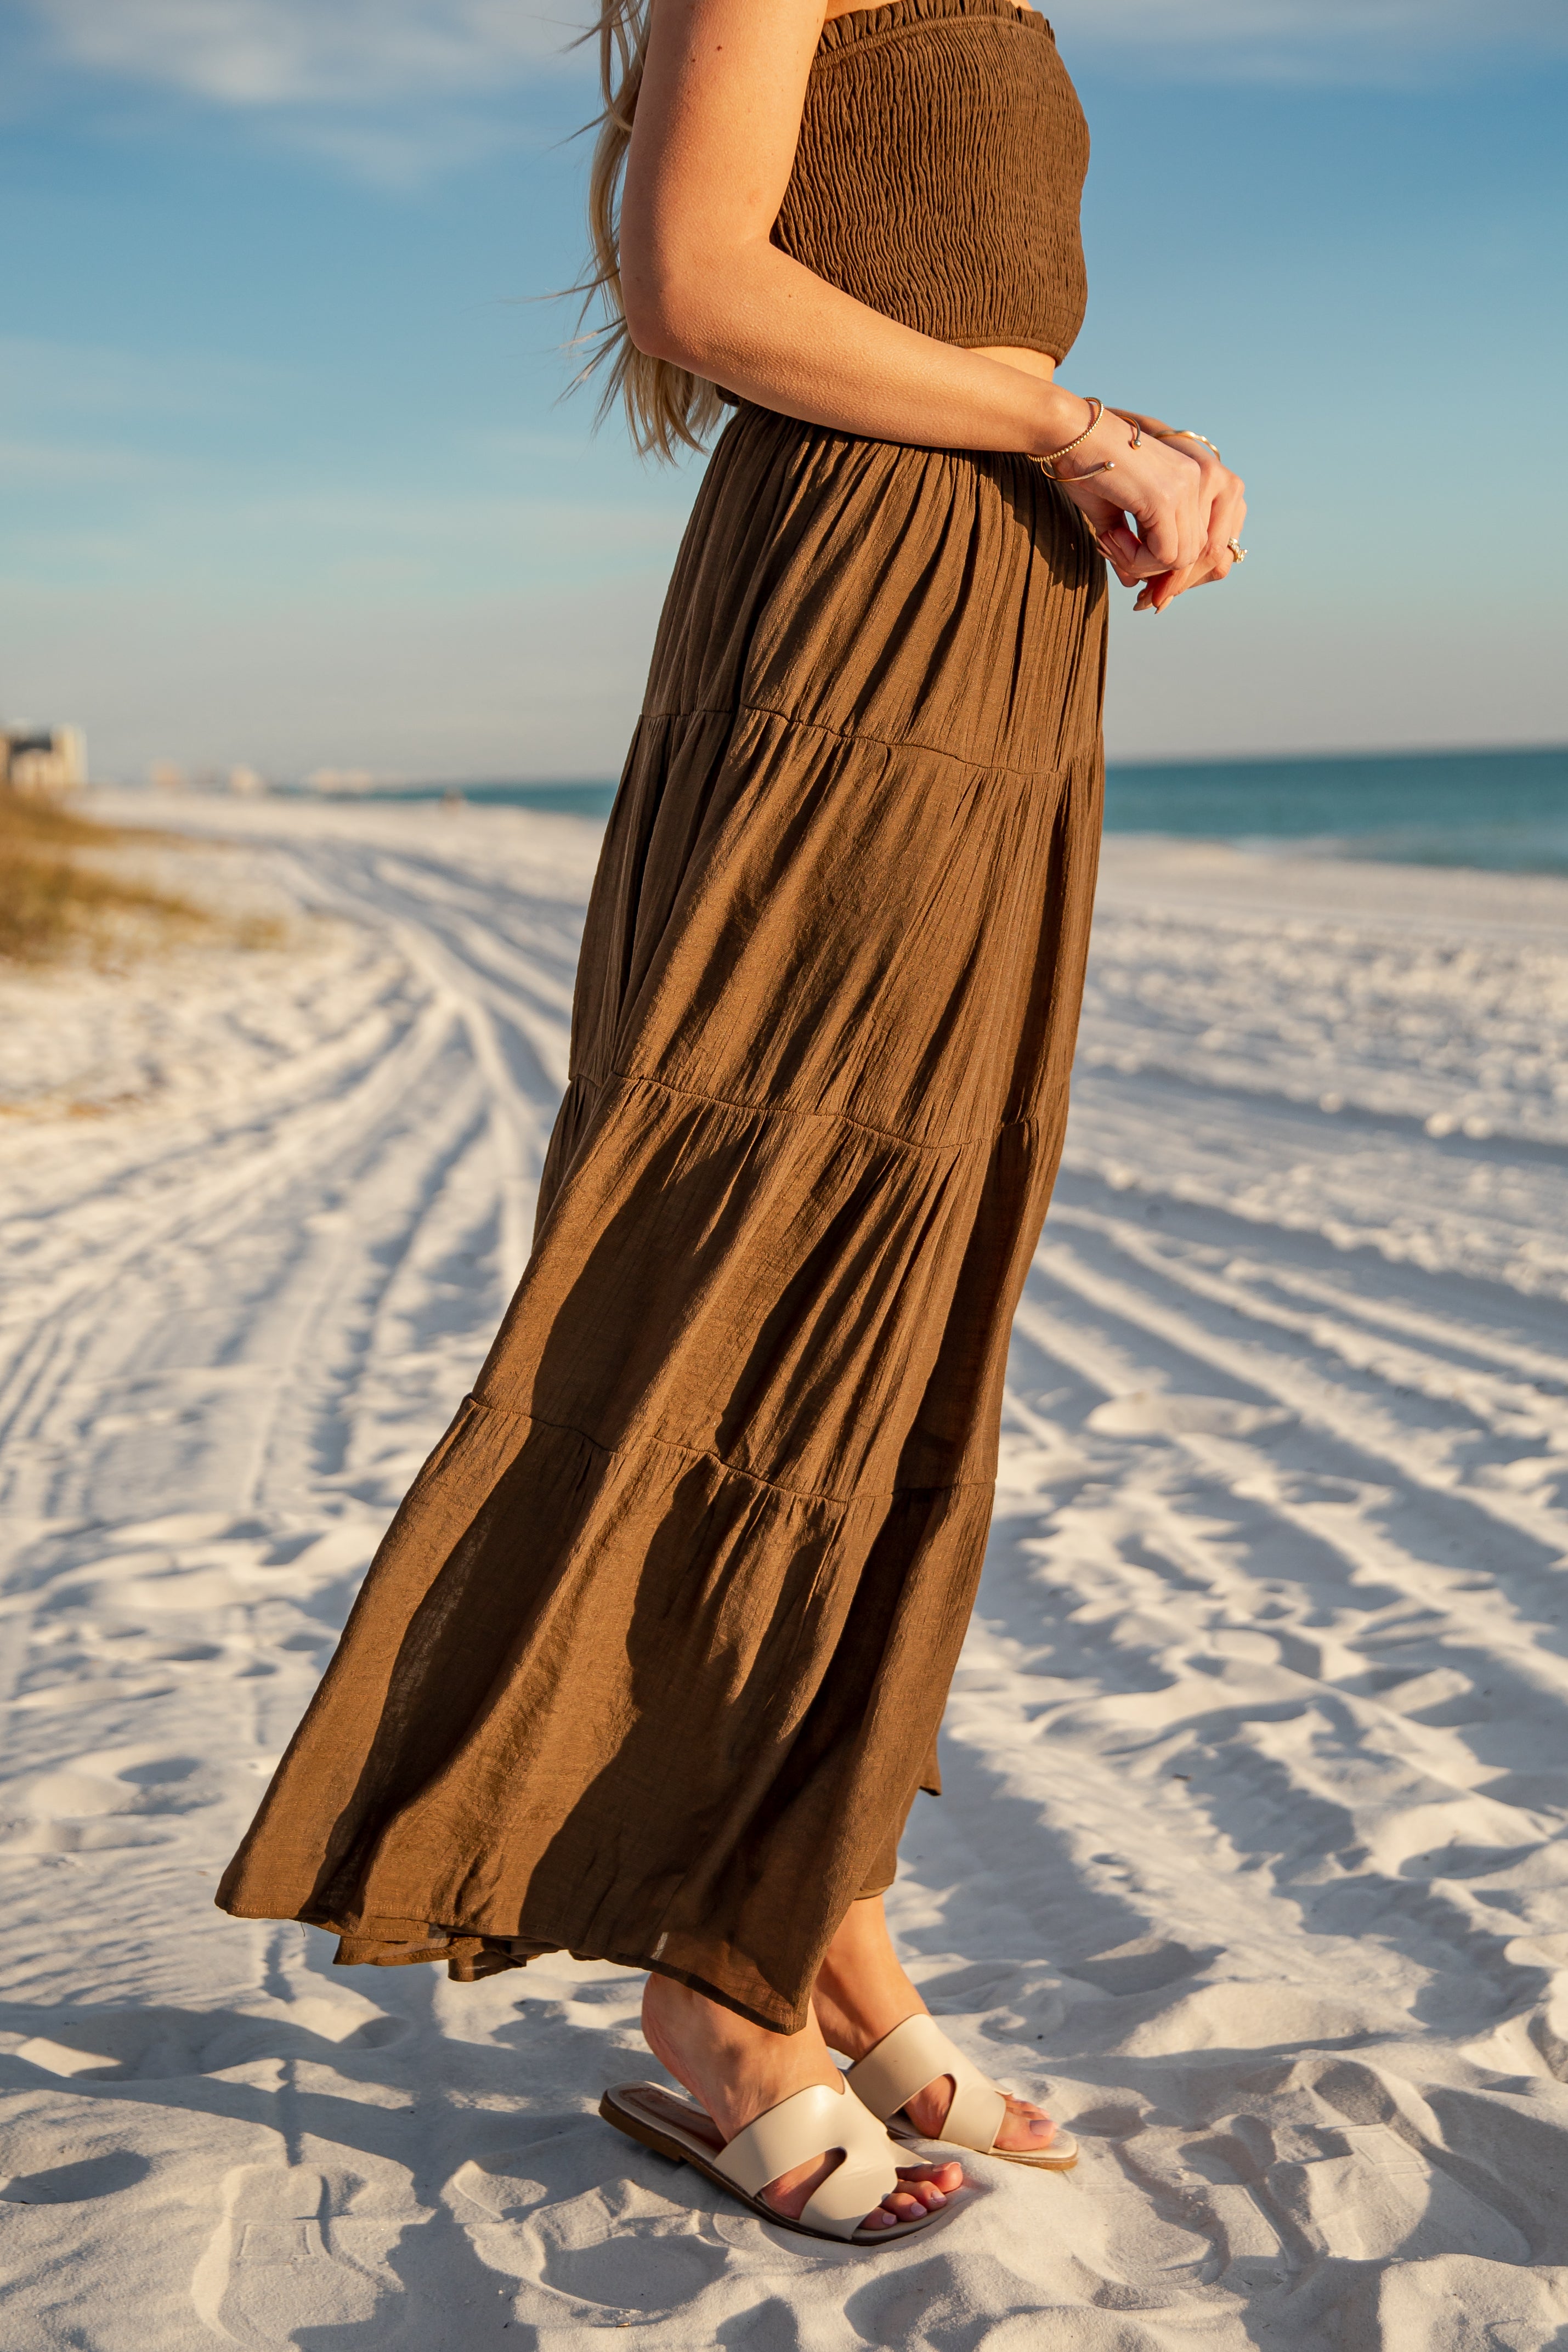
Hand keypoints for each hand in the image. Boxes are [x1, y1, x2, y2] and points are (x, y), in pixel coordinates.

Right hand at [1045, 403, 1246, 613]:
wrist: (1070, 432)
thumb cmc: (1084, 465)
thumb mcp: (1111, 514)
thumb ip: (1128, 548)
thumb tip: (1132, 584)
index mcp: (1194, 478)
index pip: (1201, 540)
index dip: (1167, 565)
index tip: (1127, 562)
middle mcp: (1199, 479)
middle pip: (1196, 554)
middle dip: (1155, 570)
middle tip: (1115, 554)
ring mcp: (1186, 486)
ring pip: (1181, 559)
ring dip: (1142, 565)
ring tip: (1110, 542)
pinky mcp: (1166, 496)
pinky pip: (1164, 554)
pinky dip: (1136, 559)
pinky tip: (1110, 538)